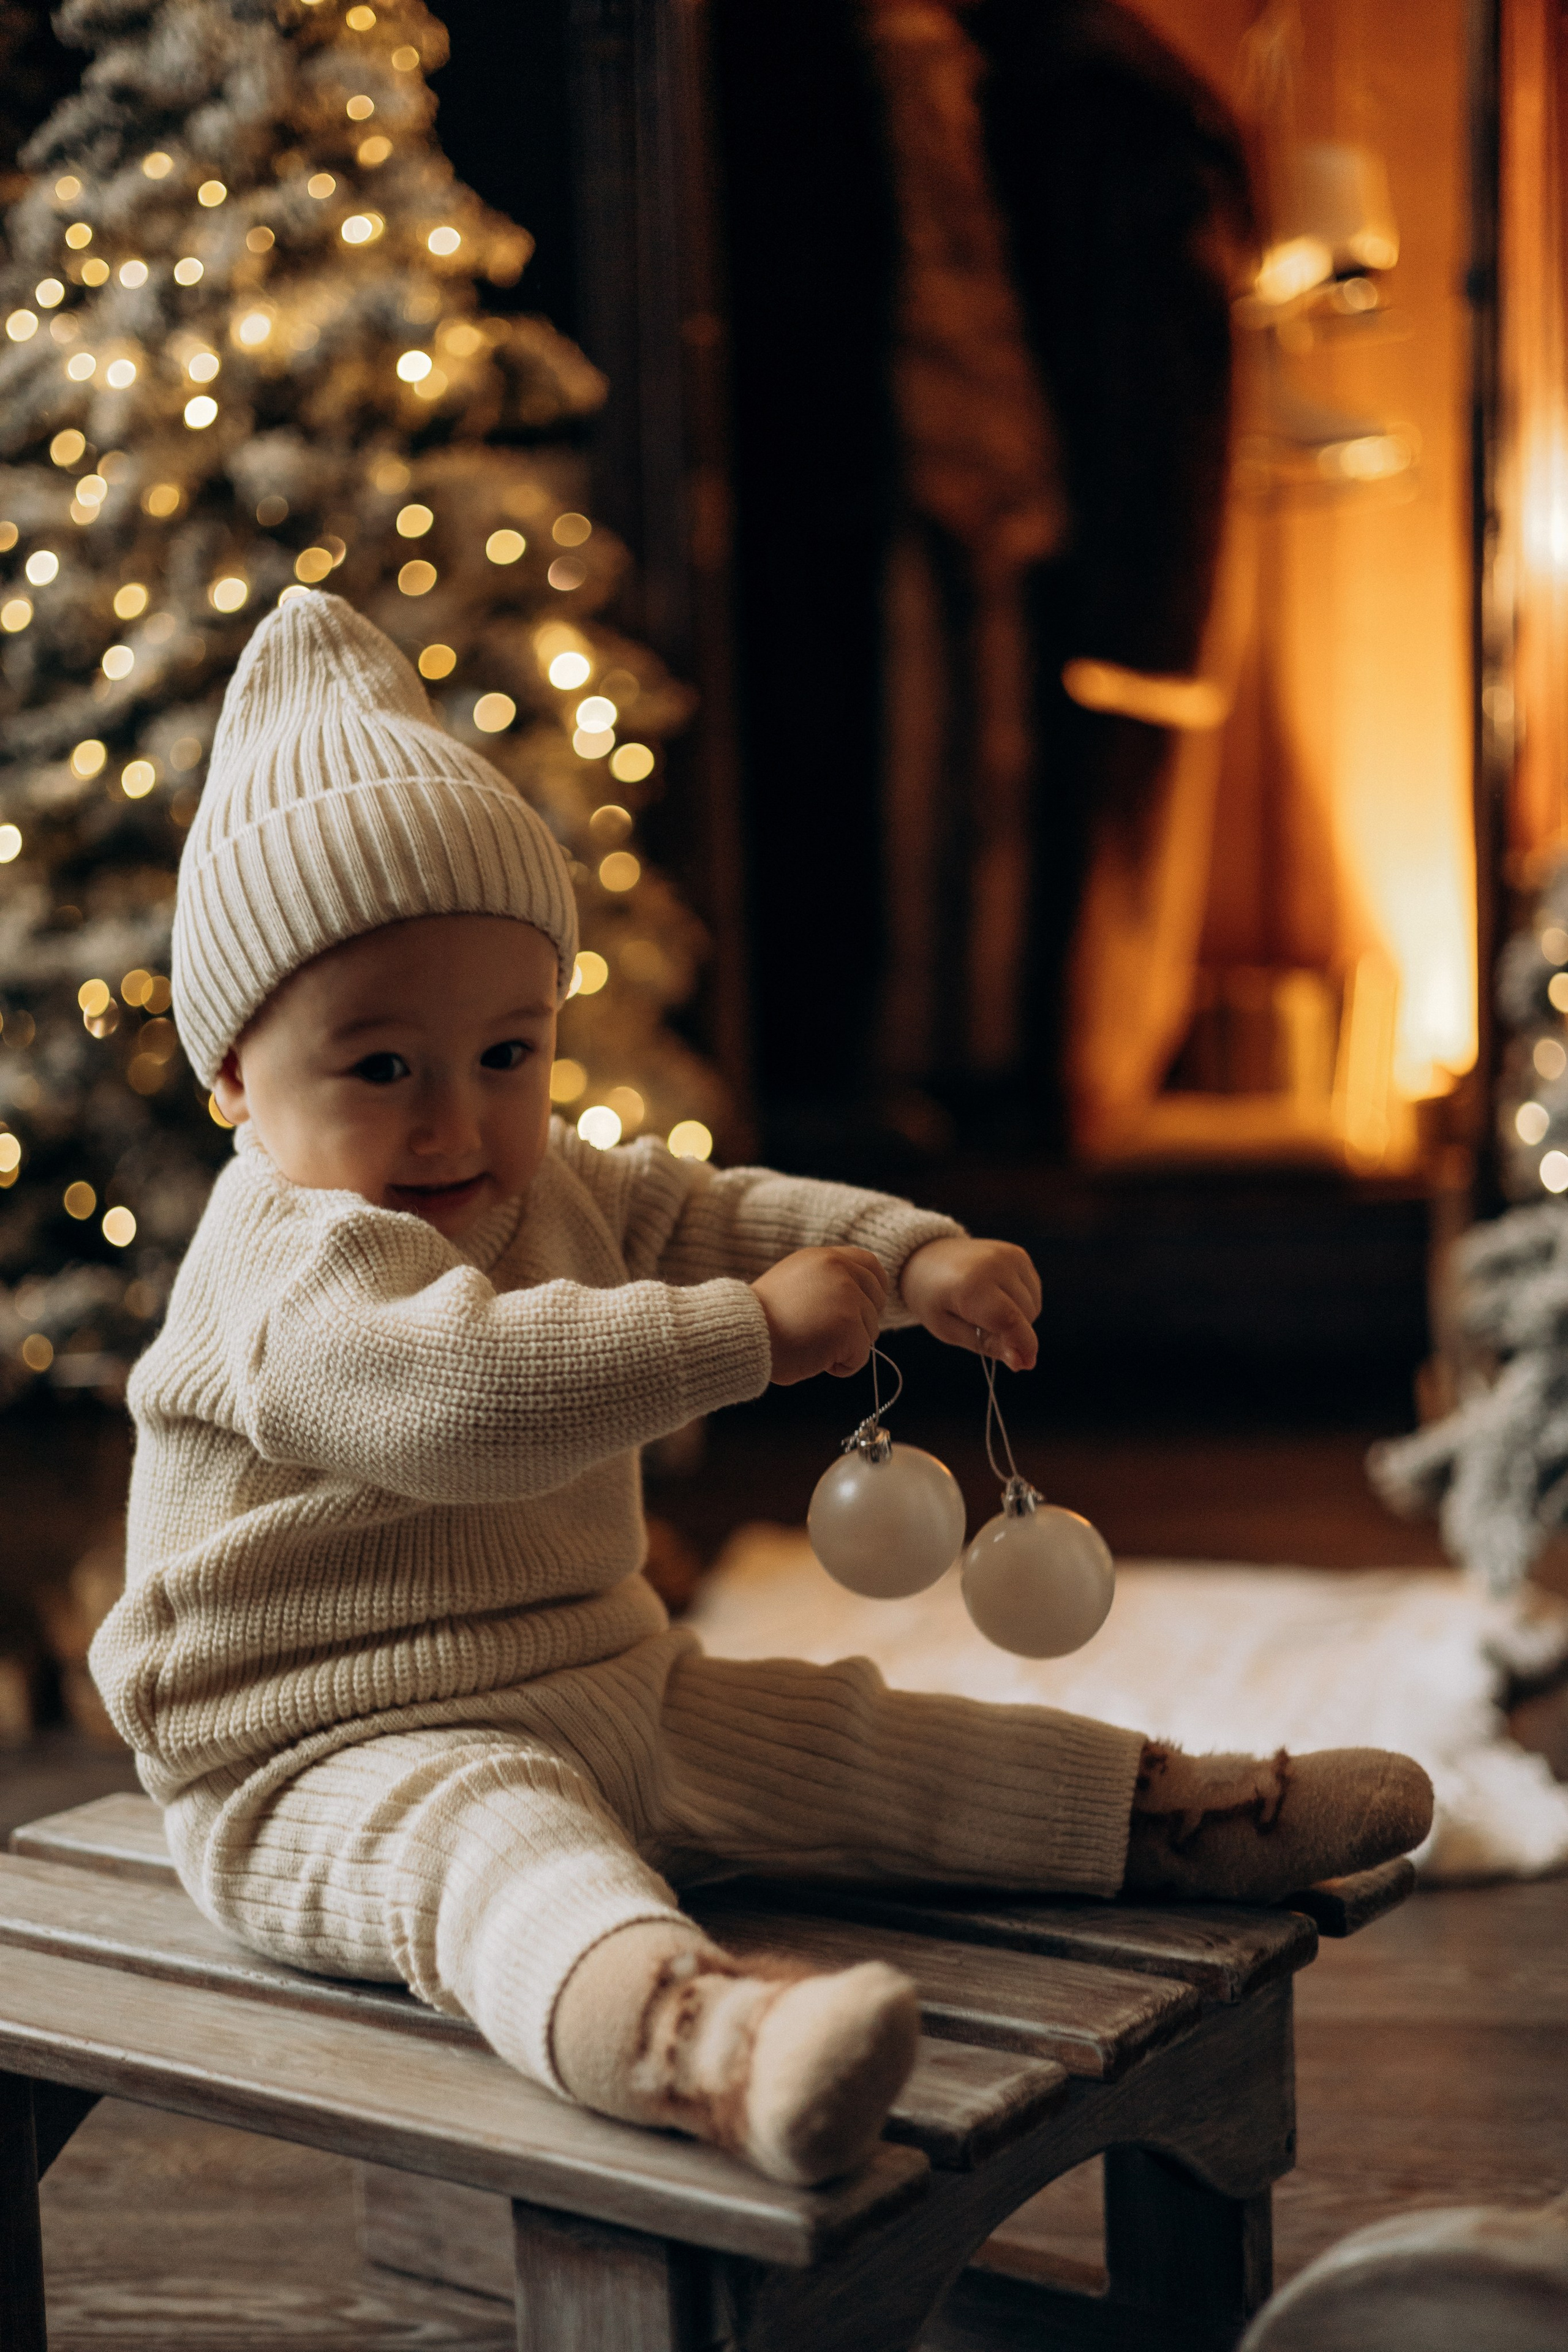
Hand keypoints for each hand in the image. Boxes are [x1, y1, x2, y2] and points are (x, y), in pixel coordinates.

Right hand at [752, 1247, 886, 1384]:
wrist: (741, 1335)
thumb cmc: (761, 1320)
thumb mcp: (795, 1283)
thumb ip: (825, 1283)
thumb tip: (857, 1300)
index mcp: (825, 1258)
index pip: (871, 1265)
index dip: (874, 1289)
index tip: (863, 1309)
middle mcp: (839, 1270)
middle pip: (875, 1301)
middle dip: (859, 1324)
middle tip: (825, 1335)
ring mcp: (847, 1297)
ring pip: (870, 1331)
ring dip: (846, 1347)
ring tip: (810, 1344)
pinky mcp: (848, 1326)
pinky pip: (861, 1356)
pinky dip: (842, 1366)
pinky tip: (814, 1359)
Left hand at [900, 1236, 1040, 1370]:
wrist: (926, 1258)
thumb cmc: (933, 1298)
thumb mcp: (949, 1330)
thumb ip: (986, 1345)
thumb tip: (1021, 1361)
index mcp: (970, 1285)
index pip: (1009, 1320)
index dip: (1022, 1346)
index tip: (1026, 1364)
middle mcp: (995, 1264)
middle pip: (1025, 1316)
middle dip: (1013, 1332)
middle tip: (982, 1328)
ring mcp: (1009, 1255)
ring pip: (1034, 1305)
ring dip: (1019, 1318)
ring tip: (986, 1309)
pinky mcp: (1018, 1253)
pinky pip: (1034, 1290)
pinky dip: (1021, 1301)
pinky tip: (997, 1296)